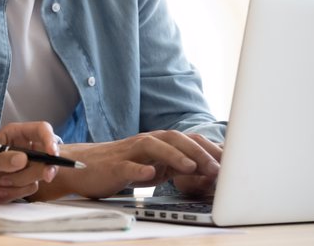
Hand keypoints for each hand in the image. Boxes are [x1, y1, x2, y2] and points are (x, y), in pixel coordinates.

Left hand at [0, 122, 59, 203]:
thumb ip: (3, 160)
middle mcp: (22, 148)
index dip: (50, 140)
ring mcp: (24, 166)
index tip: (52, 154)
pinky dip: (18, 191)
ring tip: (2, 183)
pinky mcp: (23, 182)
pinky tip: (2, 190)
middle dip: (44, 166)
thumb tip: (23, 159)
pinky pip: (32, 187)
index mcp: (14, 135)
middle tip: (46, 176)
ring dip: (22, 181)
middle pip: (47, 153)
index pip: (40, 130)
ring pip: (40, 173)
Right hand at [32, 131, 221, 199]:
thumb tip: (205, 173)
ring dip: (175, 156)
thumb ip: (174, 167)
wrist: (81, 168)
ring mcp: (129, 153)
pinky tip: (150, 175)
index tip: (232, 163)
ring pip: (154, 146)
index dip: (210, 149)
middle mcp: (145, 143)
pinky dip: (140, 169)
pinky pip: (127, 166)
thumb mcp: (152, 168)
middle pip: (175, 138)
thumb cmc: (119, 168)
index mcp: (157, 143)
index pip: (188, 140)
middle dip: (199, 152)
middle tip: (218, 168)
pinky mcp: (113, 166)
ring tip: (192, 168)